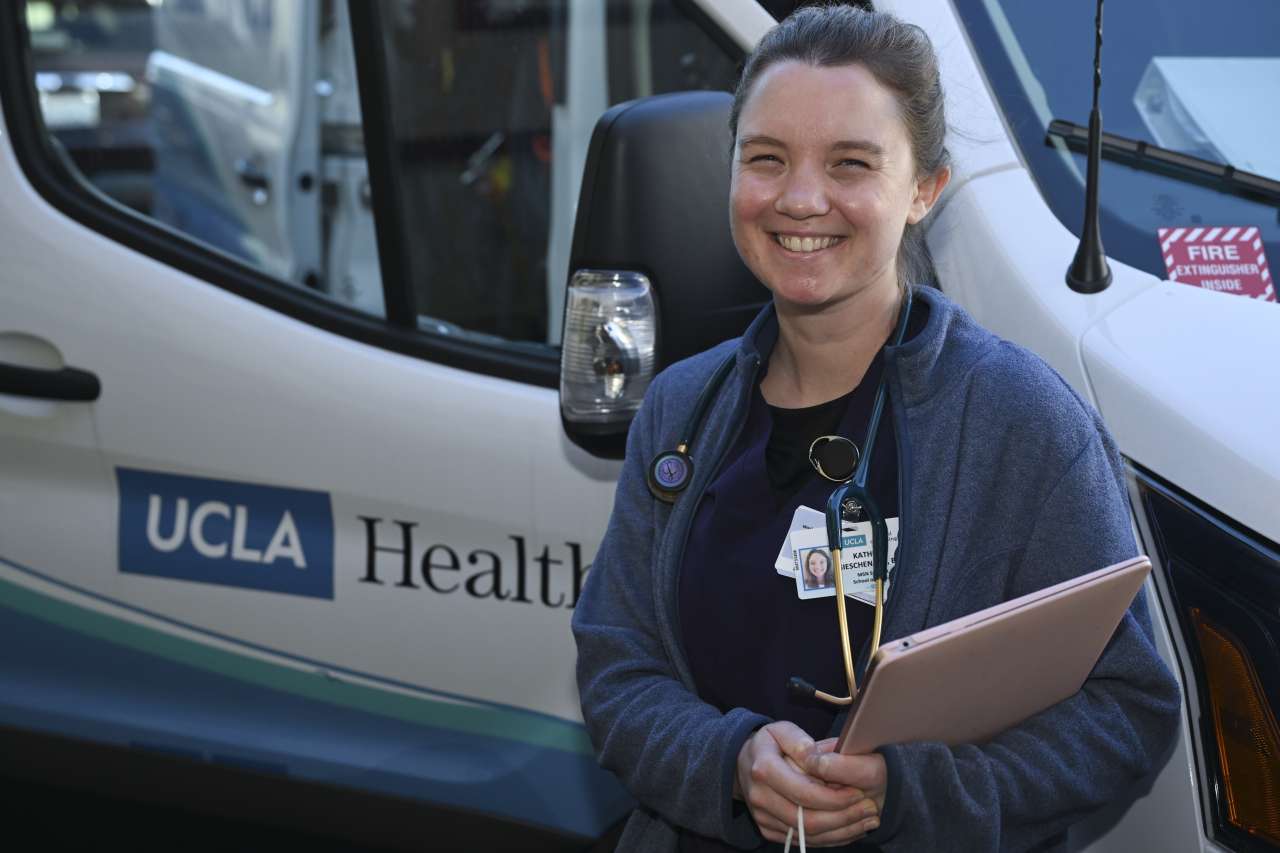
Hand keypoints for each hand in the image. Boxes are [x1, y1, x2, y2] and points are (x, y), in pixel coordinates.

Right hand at [735, 722, 875, 844]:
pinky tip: (851, 827)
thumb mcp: (782, 730)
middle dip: (844, 817)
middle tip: (870, 809)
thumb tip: (817, 758)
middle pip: (808, 820)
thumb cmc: (769, 744)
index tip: (858, 792)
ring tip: (868, 820)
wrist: (743, 763)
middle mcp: (760, 797)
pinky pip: (803, 841)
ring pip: (808, 835)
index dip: (834, 797)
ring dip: (842, 830)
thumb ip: (801, 742)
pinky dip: (830, 837)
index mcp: (764, 769)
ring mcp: (762, 817)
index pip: (804, 792)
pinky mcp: (767, 830)